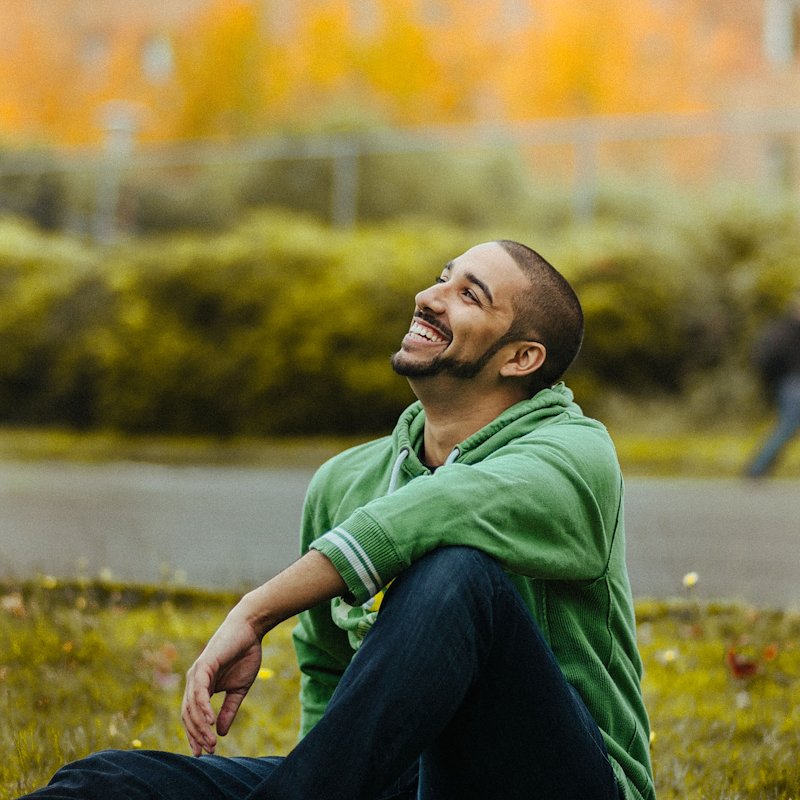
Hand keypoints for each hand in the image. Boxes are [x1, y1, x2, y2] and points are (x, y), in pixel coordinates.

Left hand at [181, 609, 263, 755]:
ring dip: (200, 726)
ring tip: (211, 742)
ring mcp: (197, 673)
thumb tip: (220, 732)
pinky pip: (199, 692)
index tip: (203, 752)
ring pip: (191, 707)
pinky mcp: (203, 666)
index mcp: (201, 687)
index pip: (192, 716)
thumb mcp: (239, 689)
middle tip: (209, 751)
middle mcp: (194, 681)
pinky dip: (203, 708)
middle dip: (197, 735)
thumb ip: (228, 709)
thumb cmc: (245, 655)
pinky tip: (210, 721)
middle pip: (188, 715)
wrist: (250, 630)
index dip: (195, 735)